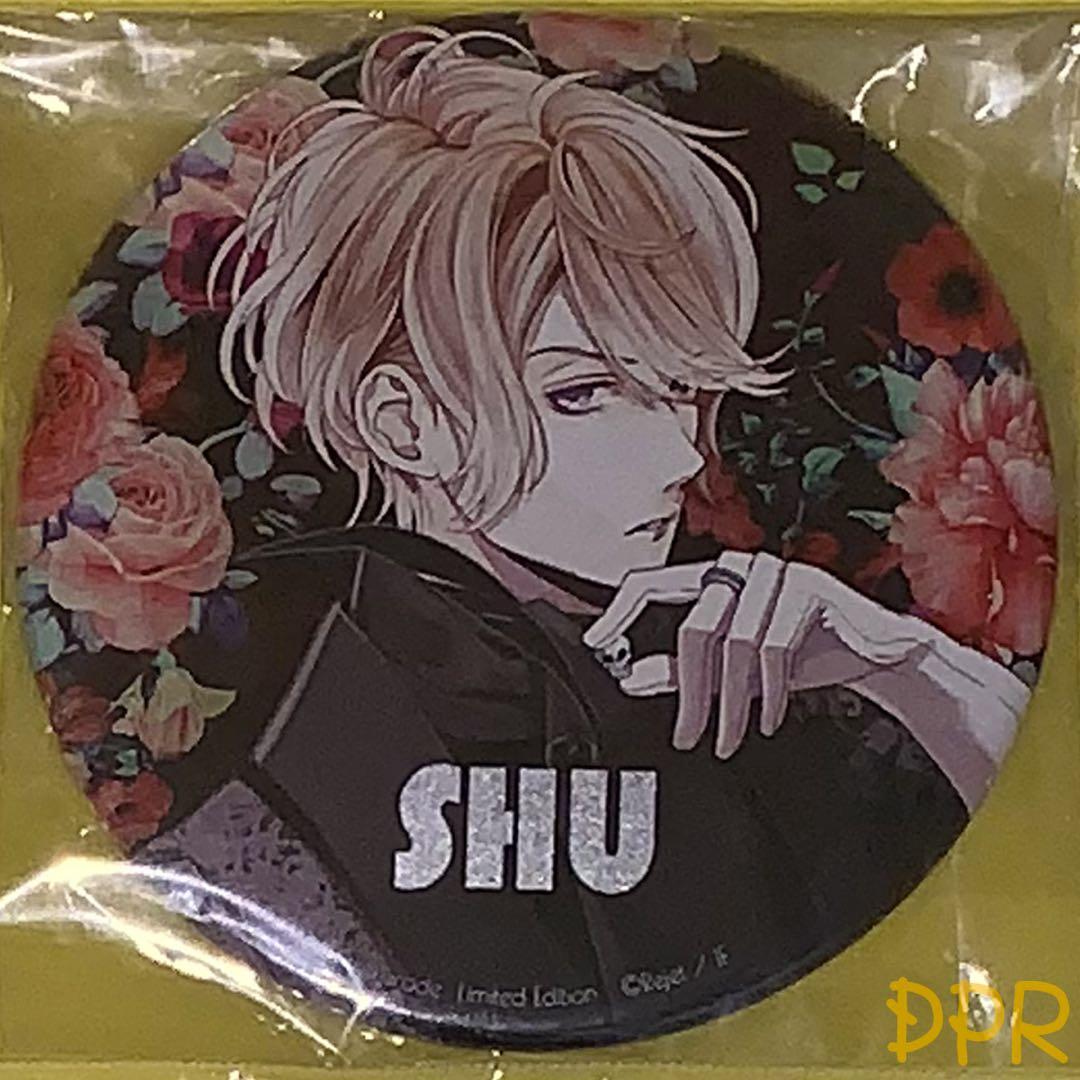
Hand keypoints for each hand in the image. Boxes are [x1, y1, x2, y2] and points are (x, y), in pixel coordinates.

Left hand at [583, 551, 944, 759]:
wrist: (874, 653)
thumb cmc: (799, 655)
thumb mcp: (731, 671)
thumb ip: (680, 671)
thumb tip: (629, 678)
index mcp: (712, 580)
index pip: (651, 583)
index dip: (620, 611)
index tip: (596, 642)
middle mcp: (738, 569)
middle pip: (694, 629)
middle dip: (689, 693)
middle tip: (688, 736)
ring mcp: (774, 574)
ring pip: (733, 644)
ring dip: (731, 702)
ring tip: (731, 736)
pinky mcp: (808, 588)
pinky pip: (774, 646)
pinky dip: (769, 691)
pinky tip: (770, 716)